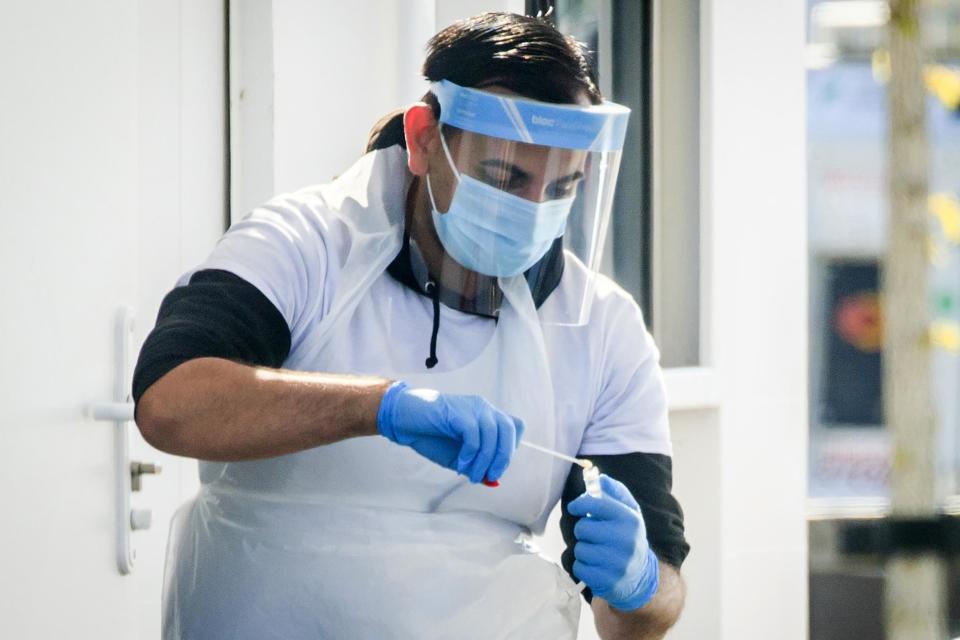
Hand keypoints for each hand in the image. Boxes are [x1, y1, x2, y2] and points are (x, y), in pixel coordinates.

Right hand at [376, 381, 524, 482]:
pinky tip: (460, 463)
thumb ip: (476, 465)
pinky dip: (470, 454)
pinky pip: (474, 435)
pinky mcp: (458, 412)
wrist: (404, 419)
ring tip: (473, 476)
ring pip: (493, 434)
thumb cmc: (431, 437)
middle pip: (509, 430)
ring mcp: (472, 407)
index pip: (516, 426)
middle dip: (503, 457)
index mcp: (487, 415)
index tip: (496, 465)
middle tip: (490, 476)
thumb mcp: (458, 456)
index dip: (511, 447)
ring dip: (485, 461)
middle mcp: (483, 408)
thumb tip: (493, 481)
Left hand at [567, 474, 659, 610]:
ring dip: (583, 549)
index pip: (597, 504)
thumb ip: (614, 492)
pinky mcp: (607, 581)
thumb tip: (599, 477)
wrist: (640, 576)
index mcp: (630, 519)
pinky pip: (578, 567)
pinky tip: (596, 565)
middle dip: (583, 530)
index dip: (580, 503)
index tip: (575, 507)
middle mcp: (625, 541)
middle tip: (593, 534)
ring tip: (597, 550)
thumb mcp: (628, 512)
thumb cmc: (628, 537)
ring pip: (579, 549)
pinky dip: (582, 566)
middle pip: (583, 528)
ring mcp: (617, 563)